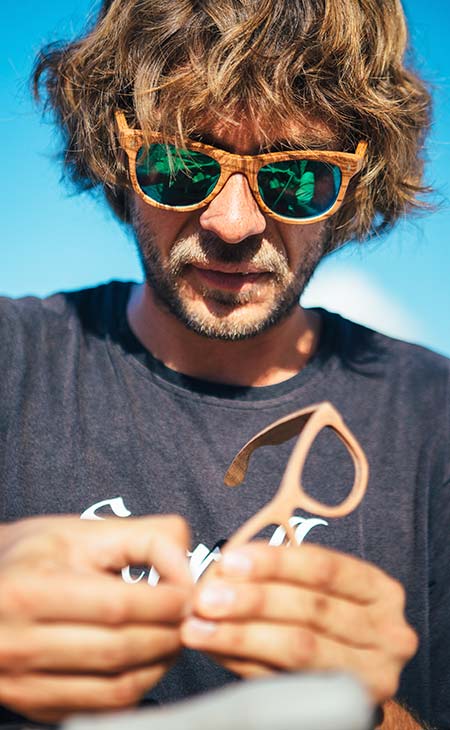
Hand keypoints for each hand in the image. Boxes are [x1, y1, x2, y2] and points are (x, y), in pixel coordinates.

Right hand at [0, 515, 191, 723]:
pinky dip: (138, 686)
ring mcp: (23, 684)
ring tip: (174, 636)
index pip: (117, 606)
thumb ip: (144, 537)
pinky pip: (103, 707)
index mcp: (29, 591)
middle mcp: (18, 643)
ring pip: (115, 688)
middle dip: (169, 632)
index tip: (189, 591)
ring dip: (160, 663)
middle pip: (119, 649)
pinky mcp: (35, 707)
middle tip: (190, 615)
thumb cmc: (36, 554)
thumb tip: (188, 563)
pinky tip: (149, 660)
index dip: (166, 600)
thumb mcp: (83, 531)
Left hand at [181, 542, 417, 702]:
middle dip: (251, 600)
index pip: (324, 568)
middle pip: (311, 608)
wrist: (349, 679)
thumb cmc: (325, 621)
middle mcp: (389, 634)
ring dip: (241, 635)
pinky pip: (288, 683)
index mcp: (380, 591)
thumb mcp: (319, 592)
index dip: (274, 563)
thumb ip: (282, 577)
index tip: (229, 561)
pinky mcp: (352, 710)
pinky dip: (246, 665)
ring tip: (198, 627)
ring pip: (299, 648)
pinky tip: (217, 651)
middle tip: (205, 598)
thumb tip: (224, 569)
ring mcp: (375, 676)